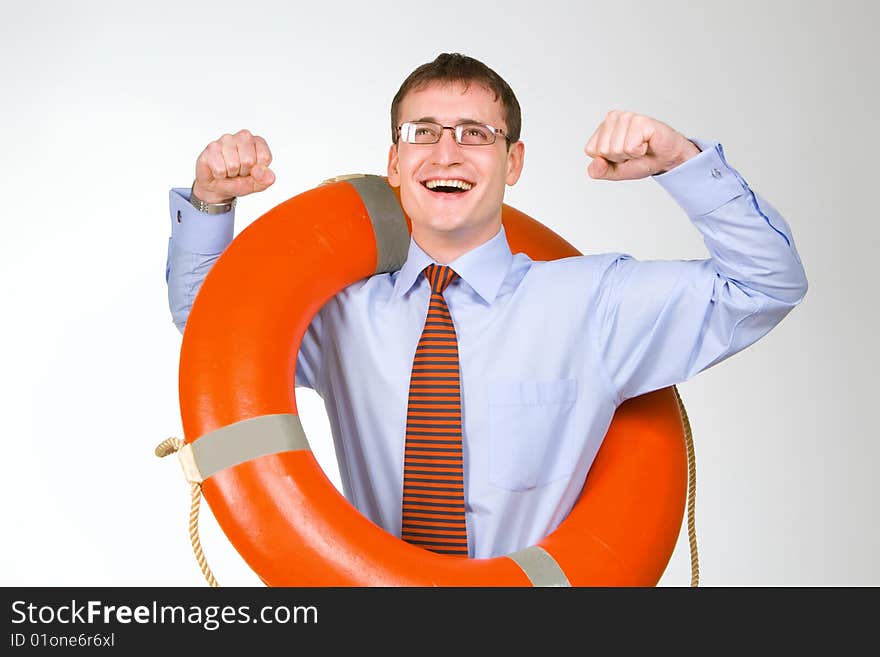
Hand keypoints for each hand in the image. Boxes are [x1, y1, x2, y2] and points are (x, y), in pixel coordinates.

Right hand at [193, 129, 274, 202]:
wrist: (217, 187)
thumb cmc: (238, 181)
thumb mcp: (257, 184)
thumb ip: (265, 179)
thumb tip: (260, 171)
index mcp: (258, 142)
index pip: (264, 157)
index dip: (257, 171)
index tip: (252, 171)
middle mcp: (243, 137)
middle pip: (249, 160)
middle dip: (243, 172)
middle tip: (238, 171)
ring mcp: (227, 139)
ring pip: (233, 164)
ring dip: (231, 173)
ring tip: (228, 170)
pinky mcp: (212, 147)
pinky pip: (220, 169)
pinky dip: (219, 175)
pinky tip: (219, 170)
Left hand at [584, 111, 699, 180]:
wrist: (666, 159)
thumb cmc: (641, 160)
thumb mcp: (614, 171)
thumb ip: (598, 171)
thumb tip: (596, 161)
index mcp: (602, 128)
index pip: (591, 150)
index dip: (607, 160)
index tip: (621, 155)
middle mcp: (613, 118)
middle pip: (603, 150)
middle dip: (619, 158)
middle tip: (632, 152)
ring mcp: (626, 117)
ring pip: (616, 148)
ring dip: (630, 154)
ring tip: (640, 147)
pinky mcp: (640, 120)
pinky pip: (630, 146)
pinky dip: (639, 151)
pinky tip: (646, 144)